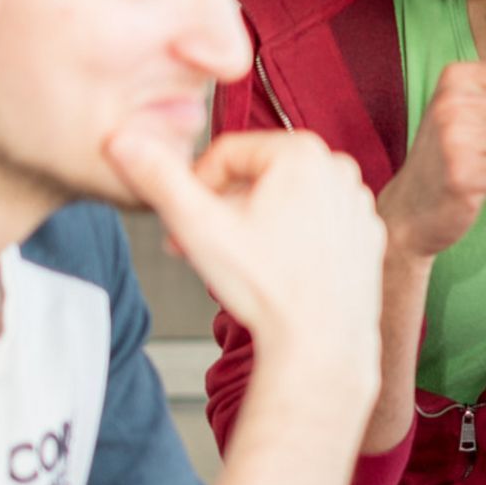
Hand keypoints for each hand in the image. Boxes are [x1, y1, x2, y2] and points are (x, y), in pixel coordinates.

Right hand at [106, 129, 384, 374]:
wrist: (321, 344)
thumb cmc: (265, 288)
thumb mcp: (199, 227)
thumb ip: (159, 180)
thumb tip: (119, 140)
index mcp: (302, 152)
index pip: (226, 154)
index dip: (196, 190)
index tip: (185, 227)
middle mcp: (339, 167)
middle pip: (258, 177)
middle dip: (223, 208)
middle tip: (200, 248)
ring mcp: (358, 201)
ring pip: (286, 200)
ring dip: (254, 223)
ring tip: (236, 264)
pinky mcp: (367, 232)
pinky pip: (315, 223)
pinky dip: (291, 239)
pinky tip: (277, 271)